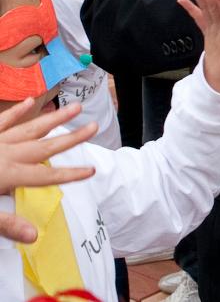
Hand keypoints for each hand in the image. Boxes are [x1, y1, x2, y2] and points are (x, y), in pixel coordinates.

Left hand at [0, 99, 96, 243]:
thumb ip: (5, 223)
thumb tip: (35, 234)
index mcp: (6, 175)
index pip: (45, 176)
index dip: (69, 174)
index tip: (92, 170)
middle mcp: (5, 153)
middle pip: (44, 145)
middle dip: (70, 138)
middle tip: (94, 126)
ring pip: (28, 128)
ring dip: (51, 118)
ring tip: (73, 107)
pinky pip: (1, 122)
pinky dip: (15, 112)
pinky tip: (29, 102)